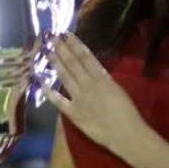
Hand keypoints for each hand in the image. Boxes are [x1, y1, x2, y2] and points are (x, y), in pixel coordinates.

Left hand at [45, 33, 146, 156]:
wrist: (126, 134)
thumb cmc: (127, 112)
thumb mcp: (118, 89)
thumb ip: (104, 79)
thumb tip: (93, 70)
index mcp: (102, 78)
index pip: (85, 56)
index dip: (75, 44)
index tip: (66, 34)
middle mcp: (89, 85)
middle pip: (72, 63)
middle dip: (61, 49)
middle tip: (51, 37)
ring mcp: (79, 99)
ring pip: (65, 77)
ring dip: (55, 63)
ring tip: (46, 52)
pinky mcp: (74, 114)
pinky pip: (59, 101)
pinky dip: (50, 92)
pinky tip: (41, 82)